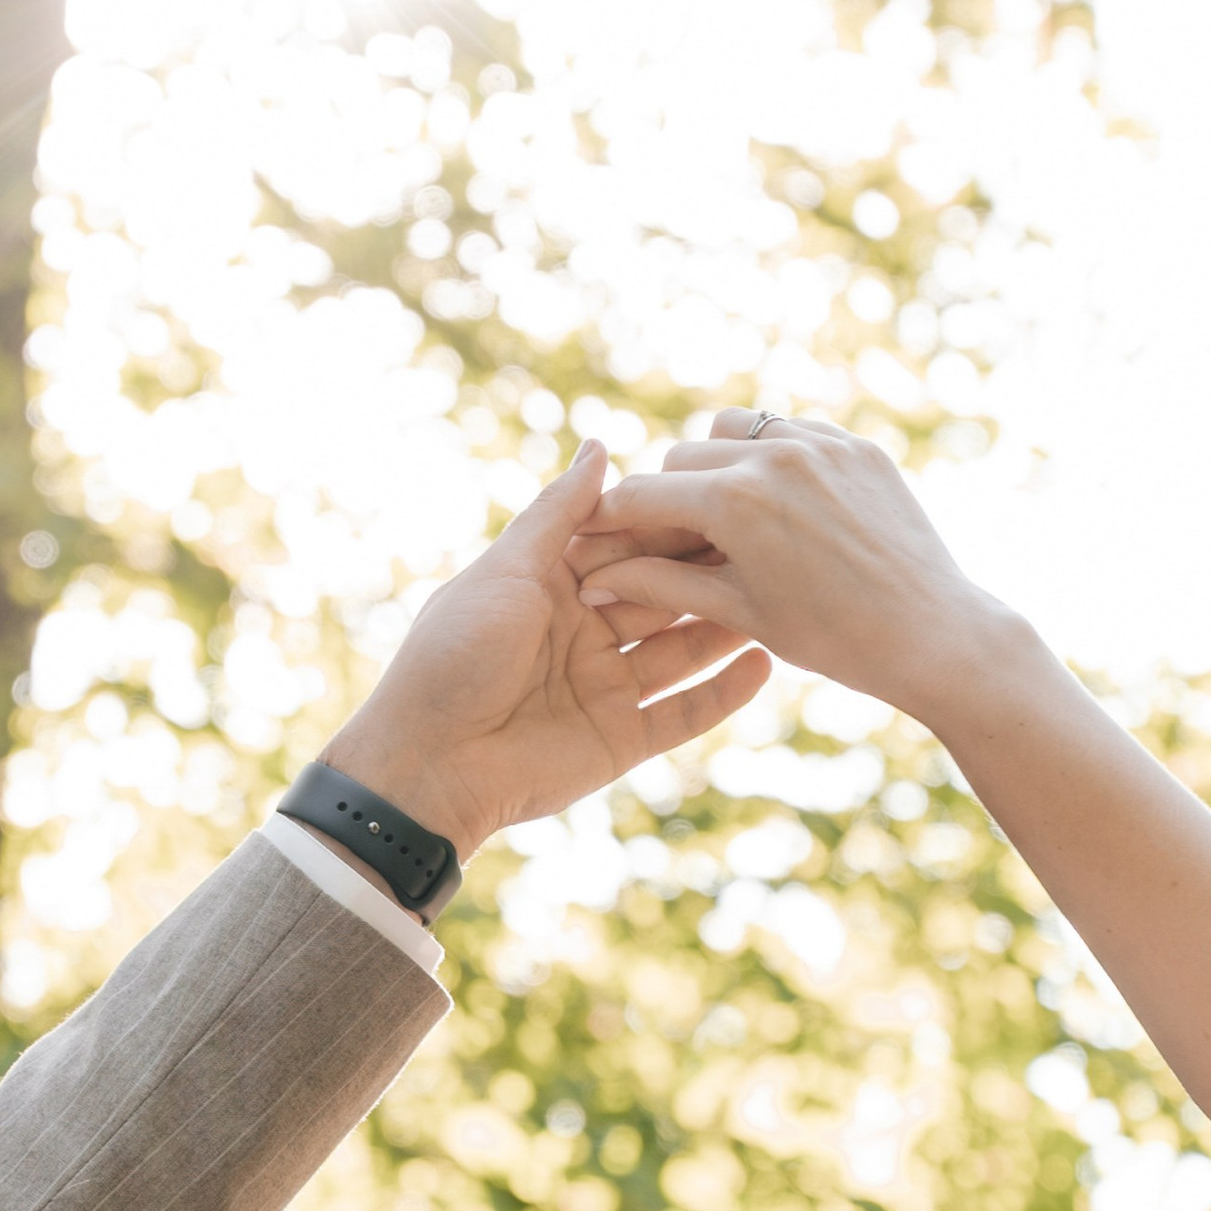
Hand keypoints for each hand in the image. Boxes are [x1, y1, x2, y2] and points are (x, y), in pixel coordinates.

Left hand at [320, 440, 768, 863]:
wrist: (429, 764)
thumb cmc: (453, 656)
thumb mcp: (507, 572)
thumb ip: (559, 512)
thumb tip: (599, 445)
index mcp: (553, 587)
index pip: (628, 547)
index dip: (672, 526)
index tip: (727, 496)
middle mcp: (585, 633)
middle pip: (661, 597)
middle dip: (709, 573)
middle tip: (771, 545)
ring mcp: (606, 687)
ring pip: (681, 652)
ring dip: (726, 628)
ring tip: (781, 599)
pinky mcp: (621, 740)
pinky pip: (683, 714)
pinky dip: (722, 693)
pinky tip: (763, 664)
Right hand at [572, 410, 1013, 726]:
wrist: (934, 634)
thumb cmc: (832, 637)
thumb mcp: (738, 611)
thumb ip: (660, 584)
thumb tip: (592, 581)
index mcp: (734, 501)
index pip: (644, 494)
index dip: (612, 517)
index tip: (594, 533)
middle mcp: (773, 455)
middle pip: (683, 456)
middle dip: (670, 495)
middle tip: (674, 538)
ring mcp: (820, 443)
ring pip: (733, 430)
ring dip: (719, 463)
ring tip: (731, 515)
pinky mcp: (857, 444)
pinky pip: (789, 430)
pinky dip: (772, 457)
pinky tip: (783, 503)